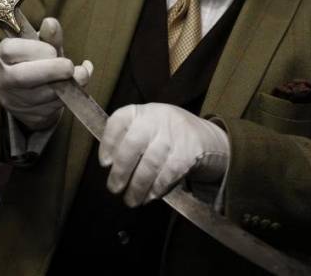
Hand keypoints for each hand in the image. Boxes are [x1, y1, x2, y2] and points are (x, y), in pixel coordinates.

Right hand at [0, 17, 92, 130]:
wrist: (29, 94)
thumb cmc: (36, 61)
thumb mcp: (41, 46)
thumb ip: (48, 36)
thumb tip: (51, 23)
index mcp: (3, 54)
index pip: (13, 50)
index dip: (38, 50)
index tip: (53, 50)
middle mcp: (3, 79)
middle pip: (22, 77)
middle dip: (51, 71)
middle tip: (70, 67)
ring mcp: (15, 102)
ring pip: (42, 96)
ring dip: (67, 85)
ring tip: (79, 75)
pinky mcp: (30, 118)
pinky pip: (52, 109)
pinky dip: (69, 98)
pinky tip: (76, 88)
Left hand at [98, 103, 228, 206]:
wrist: (205, 136)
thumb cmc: (166, 135)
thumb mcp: (146, 127)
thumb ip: (127, 140)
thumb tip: (110, 168)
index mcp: (141, 112)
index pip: (119, 120)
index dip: (108, 142)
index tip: (104, 163)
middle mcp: (156, 118)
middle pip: (133, 144)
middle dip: (121, 170)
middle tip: (114, 188)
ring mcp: (174, 134)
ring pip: (150, 163)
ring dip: (138, 185)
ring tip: (131, 200)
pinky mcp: (189, 152)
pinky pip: (168, 173)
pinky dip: (157, 187)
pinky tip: (150, 196)